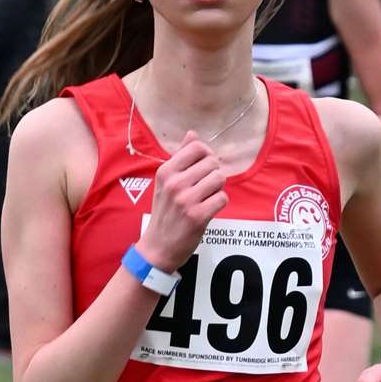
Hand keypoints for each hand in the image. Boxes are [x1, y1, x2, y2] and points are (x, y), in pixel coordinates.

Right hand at [137, 132, 227, 270]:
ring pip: (220, 178)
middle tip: (205, 188)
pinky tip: (209, 209)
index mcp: (166, 171)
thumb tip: (192, 133)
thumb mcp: (166, 183)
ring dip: (218, 188)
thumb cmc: (165, 213)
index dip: (207, 155)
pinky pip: (223, 198)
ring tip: (206, 198)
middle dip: (214, 174)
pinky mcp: (198, 216)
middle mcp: (174, 183)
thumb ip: (180, 158)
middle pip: (212, 162)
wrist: (157, 248)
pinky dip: (220, 203)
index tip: (203, 168)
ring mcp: (186, 199)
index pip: (197, 147)